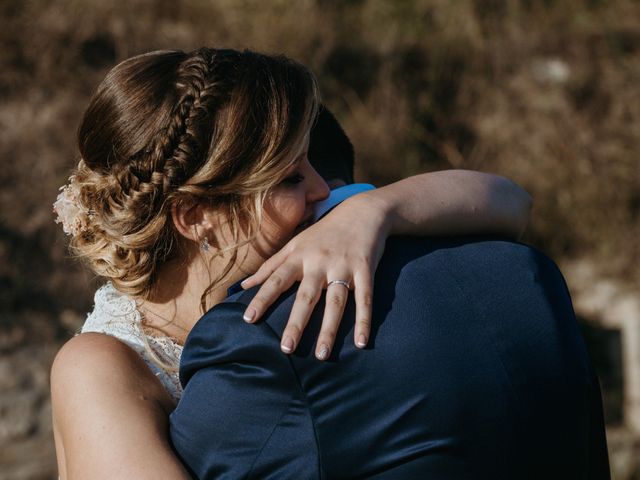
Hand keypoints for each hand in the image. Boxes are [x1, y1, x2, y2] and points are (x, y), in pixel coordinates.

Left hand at [241, 194, 389, 359]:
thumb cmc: (324, 232)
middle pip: (306, 296)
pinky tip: (361, 342)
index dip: (262, 299)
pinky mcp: (366, 270)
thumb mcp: (295, 244)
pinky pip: (365, 299)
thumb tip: (243, 287)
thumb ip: (270, 266)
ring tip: (322, 355)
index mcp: (299, 256)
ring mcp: (344, 266)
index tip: (248, 320)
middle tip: (286, 349)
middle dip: (296, 323)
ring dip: (329, 329)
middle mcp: (319, 262)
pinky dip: (364, 320)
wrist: (363, 212)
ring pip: (335, 302)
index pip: (276, 280)